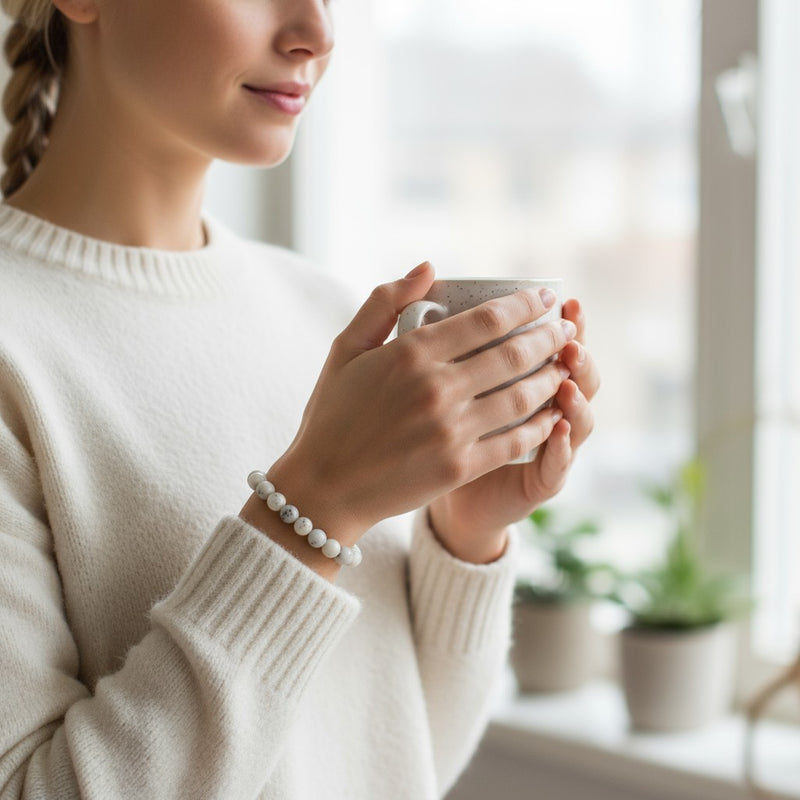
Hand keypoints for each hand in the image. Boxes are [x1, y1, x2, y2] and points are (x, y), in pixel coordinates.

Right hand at [261, 263, 573, 548]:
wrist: (324, 488)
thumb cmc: (332, 415)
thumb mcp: (345, 348)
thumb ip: (384, 302)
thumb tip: (428, 268)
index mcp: (410, 354)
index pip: (486, 320)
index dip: (524, 305)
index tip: (545, 297)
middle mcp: (436, 388)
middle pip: (512, 355)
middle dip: (548, 337)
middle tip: (566, 328)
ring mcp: (451, 430)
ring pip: (521, 396)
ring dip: (552, 377)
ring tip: (567, 365)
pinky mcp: (460, 467)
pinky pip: (515, 441)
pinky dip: (541, 425)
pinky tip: (553, 415)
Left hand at [429, 297, 599, 562]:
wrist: (436, 492)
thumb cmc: (428, 427)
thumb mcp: (431, 376)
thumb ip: (429, 329)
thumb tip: (427, 269)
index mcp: (526, 381)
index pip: (557, 346)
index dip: (566, 323)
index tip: (560, 300)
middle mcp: (548, 410)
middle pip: (579, 376)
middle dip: (578, 354)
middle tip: (570, 335)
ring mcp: (551, 446)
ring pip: (580, 418)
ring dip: (578, 397)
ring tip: (568, 380)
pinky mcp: (542, 480)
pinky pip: (557, 463)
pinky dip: (561, 446)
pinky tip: (557, 427)